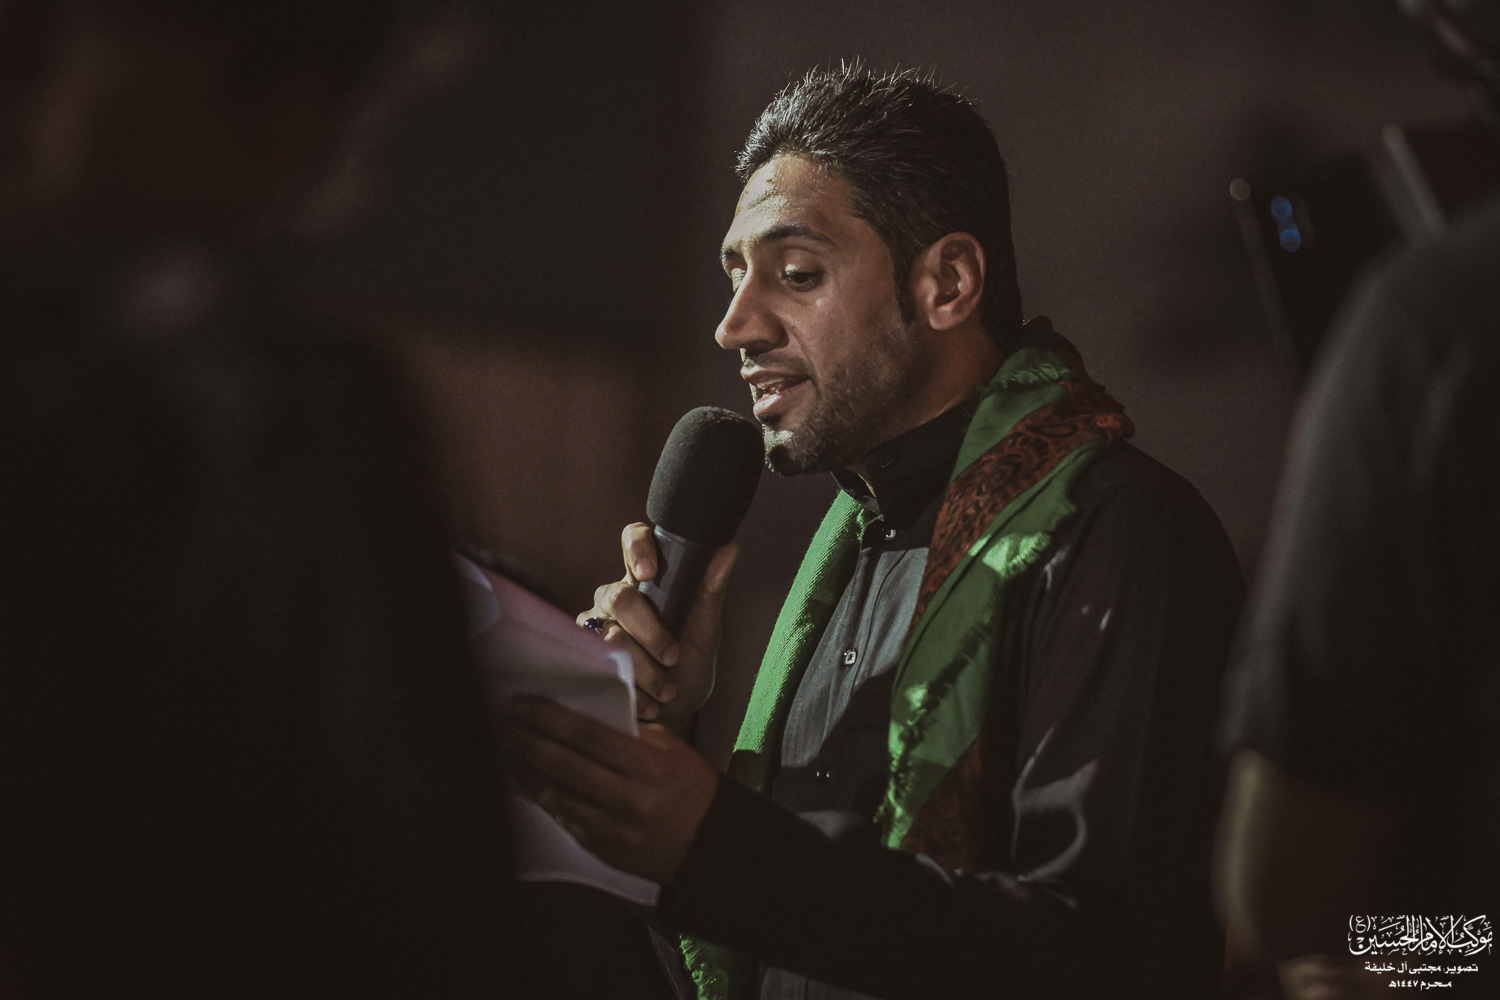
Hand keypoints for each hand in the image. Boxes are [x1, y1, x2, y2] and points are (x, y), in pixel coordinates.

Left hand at [505, 696, 718, 884]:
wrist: (707, 845)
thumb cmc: (692, 788)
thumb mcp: (672, 749)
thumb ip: (632, 734)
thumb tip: (589, 715)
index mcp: (646, 765)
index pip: (587, 735)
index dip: (549, 718)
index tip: (523, 704)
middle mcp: (626, 797)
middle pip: (564, 764)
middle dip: (529, 740)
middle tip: (506, 723)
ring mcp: (612, 827)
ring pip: (557, 795)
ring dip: (527, 771)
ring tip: (508, 752)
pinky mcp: (603, 849)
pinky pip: (565, 820)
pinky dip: (546, 799)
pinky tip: (532, 783)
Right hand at [577, 523, 737, 737]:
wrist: (672, 715)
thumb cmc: (689, 666)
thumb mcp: (706, 631)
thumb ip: (711, 591)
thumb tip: (729, 548)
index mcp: (647, 580)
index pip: (635, 539)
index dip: (637, 547)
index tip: (649, 572)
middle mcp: (616, 596)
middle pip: (620, 597)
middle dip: (651, 634)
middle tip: (672, 658)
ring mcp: (595, 624)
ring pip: (611, 637)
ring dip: (646, 671)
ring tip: (666, 690)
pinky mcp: (582, 656)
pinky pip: (599, 666)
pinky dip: (632, 689)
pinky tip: (648, 702)